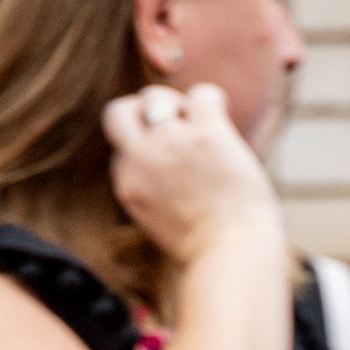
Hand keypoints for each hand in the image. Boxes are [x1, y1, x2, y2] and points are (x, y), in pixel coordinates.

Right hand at [100, 83, 282, 273]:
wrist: (231, 255)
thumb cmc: (203, 248)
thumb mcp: (158, 221)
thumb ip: (152, 189)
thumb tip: (166, 167)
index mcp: (128, 187)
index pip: (120, 147)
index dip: (143, 146)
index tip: (168, 160)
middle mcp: (141, 161)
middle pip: (119, 112)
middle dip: (143, 110)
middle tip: (174, 126)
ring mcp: (171, 144)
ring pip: (156, 96)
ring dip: (179, 105)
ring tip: (202, 129)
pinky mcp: (205, 133)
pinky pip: (202, 93)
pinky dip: (215, 102)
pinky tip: (224, 126)